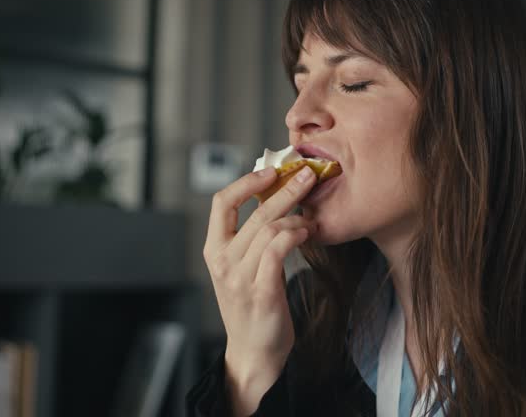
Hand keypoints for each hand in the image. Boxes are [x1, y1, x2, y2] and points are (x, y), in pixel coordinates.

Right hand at [202, 165, 316, 414]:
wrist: (253, 353)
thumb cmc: (254, 306)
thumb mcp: (242, 268)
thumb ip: (252, 238)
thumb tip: (277, 199)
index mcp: (214, 251)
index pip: (222, 202)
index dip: (246, 181)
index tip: (272, 171)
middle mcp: (222, 261)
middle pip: (254, 212)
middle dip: (285, 189)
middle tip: (308, 175)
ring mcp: (240, 277)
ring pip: (270, 228)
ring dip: (297, 217)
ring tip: (311, 218)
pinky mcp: (261, 291)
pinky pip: (278, 250)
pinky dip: (296, 235)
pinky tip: (307, 233)